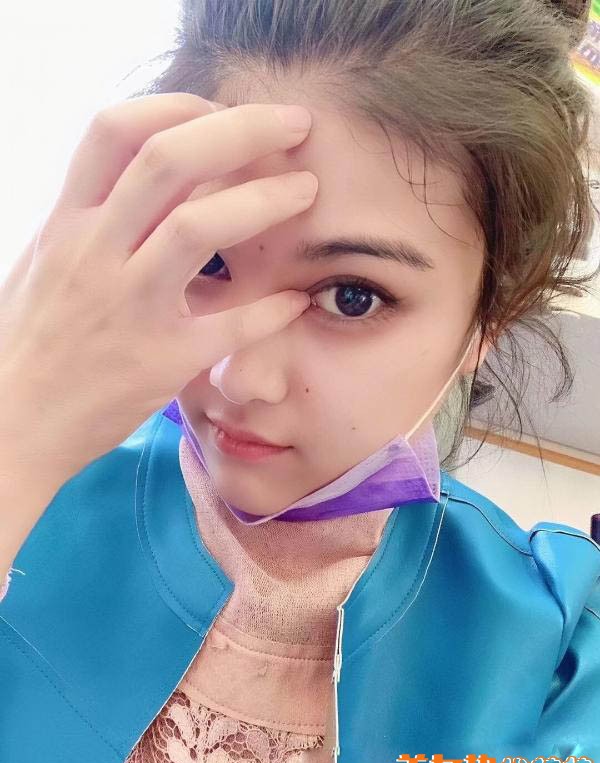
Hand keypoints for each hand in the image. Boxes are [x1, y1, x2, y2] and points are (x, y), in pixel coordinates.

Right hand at [0, 93, 317, 477]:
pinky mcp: (157, 362)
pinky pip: (227, 325)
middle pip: (169, 160)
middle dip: (242, 129)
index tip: (224, 111)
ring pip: (198, 227)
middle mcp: (94, 253)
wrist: (11, 425)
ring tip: (307, 192)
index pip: (116, 130)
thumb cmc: (32, 341)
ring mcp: (126, 307)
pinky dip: (270, 308)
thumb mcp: (46, 262)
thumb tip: (139, 182)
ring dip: (264, 200)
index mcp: (68, 223)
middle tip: (295, 125)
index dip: (180, 106)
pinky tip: (296, 298)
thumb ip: (92, 219)